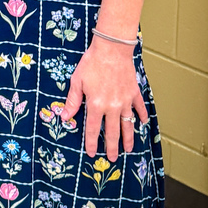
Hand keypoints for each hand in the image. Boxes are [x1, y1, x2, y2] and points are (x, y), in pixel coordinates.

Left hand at [60, 40, 148, 161]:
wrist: (112, 49)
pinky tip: (142, 123)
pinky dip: (142, 116)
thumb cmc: (92, 63)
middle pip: (112, 132)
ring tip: (129, 149)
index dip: (91, 143)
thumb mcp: (77, 81)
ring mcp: (125, 101)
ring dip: (128, 138)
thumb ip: (72, 101)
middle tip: (113, 158)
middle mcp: (112, 107)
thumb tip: (64, 117)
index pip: (92, 129)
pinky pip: (140, 108)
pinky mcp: (134, 93)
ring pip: (127, 125)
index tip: (91, 153)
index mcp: (96, 105)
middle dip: (112, 147)